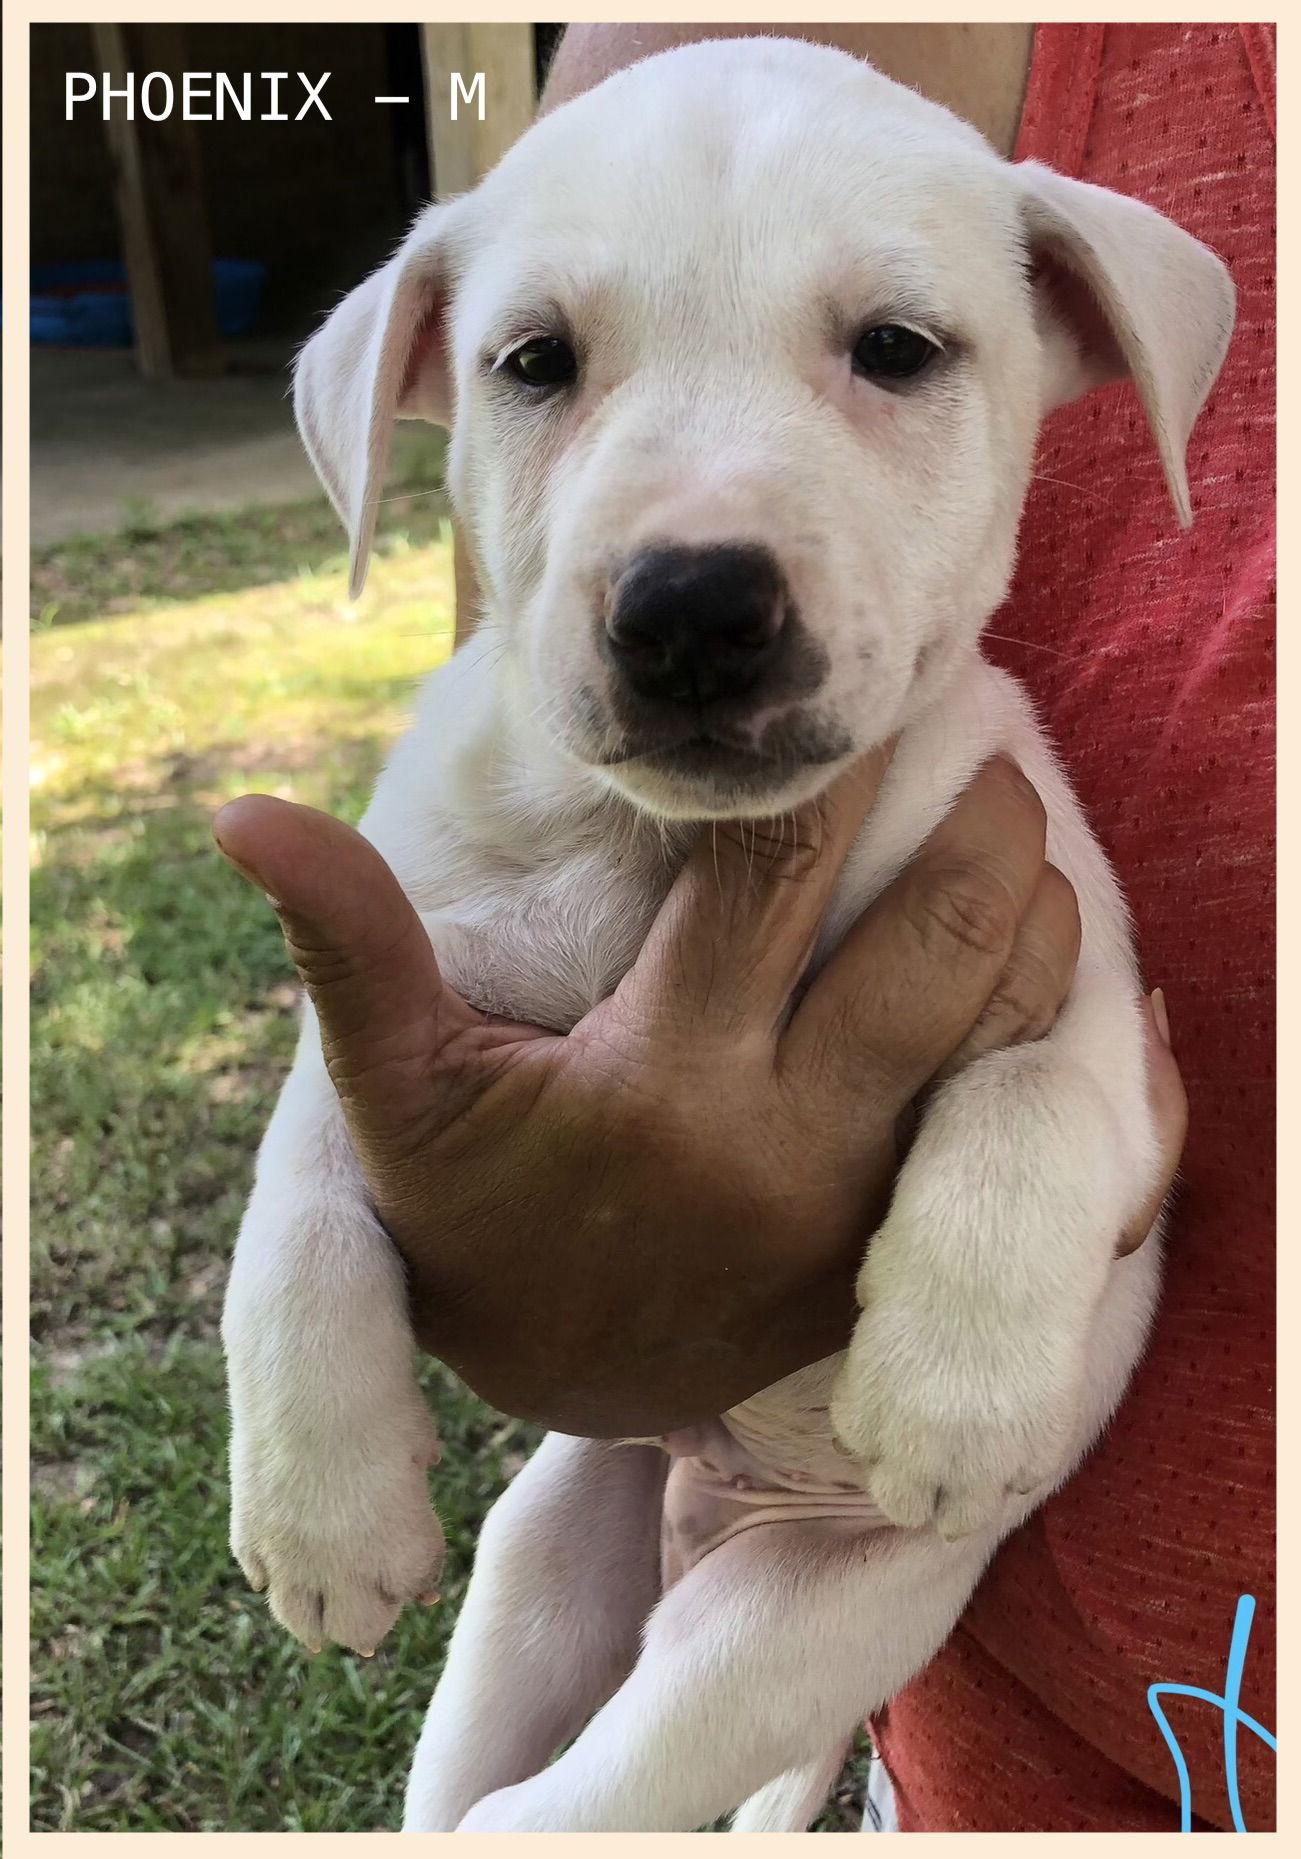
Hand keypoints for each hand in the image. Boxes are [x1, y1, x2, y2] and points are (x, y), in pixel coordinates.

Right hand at [214, 753, 1181, 1436]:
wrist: (561, 1377)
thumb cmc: (472, 1215)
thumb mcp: (397, 1094)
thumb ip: (348, 945)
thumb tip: (240, 813)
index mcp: (663, 1075)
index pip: (772, 873)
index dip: (823, 765)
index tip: (852, 689)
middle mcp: (788, 1143)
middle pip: (938, 939)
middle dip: (978, 820)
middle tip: (985, 727)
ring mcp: (861, 1209)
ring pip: (1005, 1029)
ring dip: (1034, 913)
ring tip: (1022, 830)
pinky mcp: (898, 1252)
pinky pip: (1012, 1131)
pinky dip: (1063, 1043)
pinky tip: (1064, 968)